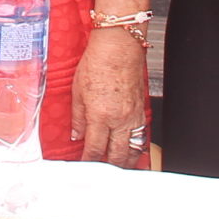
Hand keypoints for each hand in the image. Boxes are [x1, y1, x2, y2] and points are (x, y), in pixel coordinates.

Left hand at [71, 29, 148, 165]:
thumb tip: (77, 135)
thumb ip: (78, 117)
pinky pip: (141, 136)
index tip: (84, 166)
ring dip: (125, 161)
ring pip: (132, 149)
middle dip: (108, 167)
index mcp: (100, 116)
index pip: (94, 149)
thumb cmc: (98, 62)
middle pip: (116, 156)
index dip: (88, 161)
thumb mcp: (77, 90)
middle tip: (100, 171)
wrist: (119, 46)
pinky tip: (130, 150)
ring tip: (116, 167)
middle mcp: (119, 120)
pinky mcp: (142, 110)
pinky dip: (136, 147)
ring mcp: (133, 116)